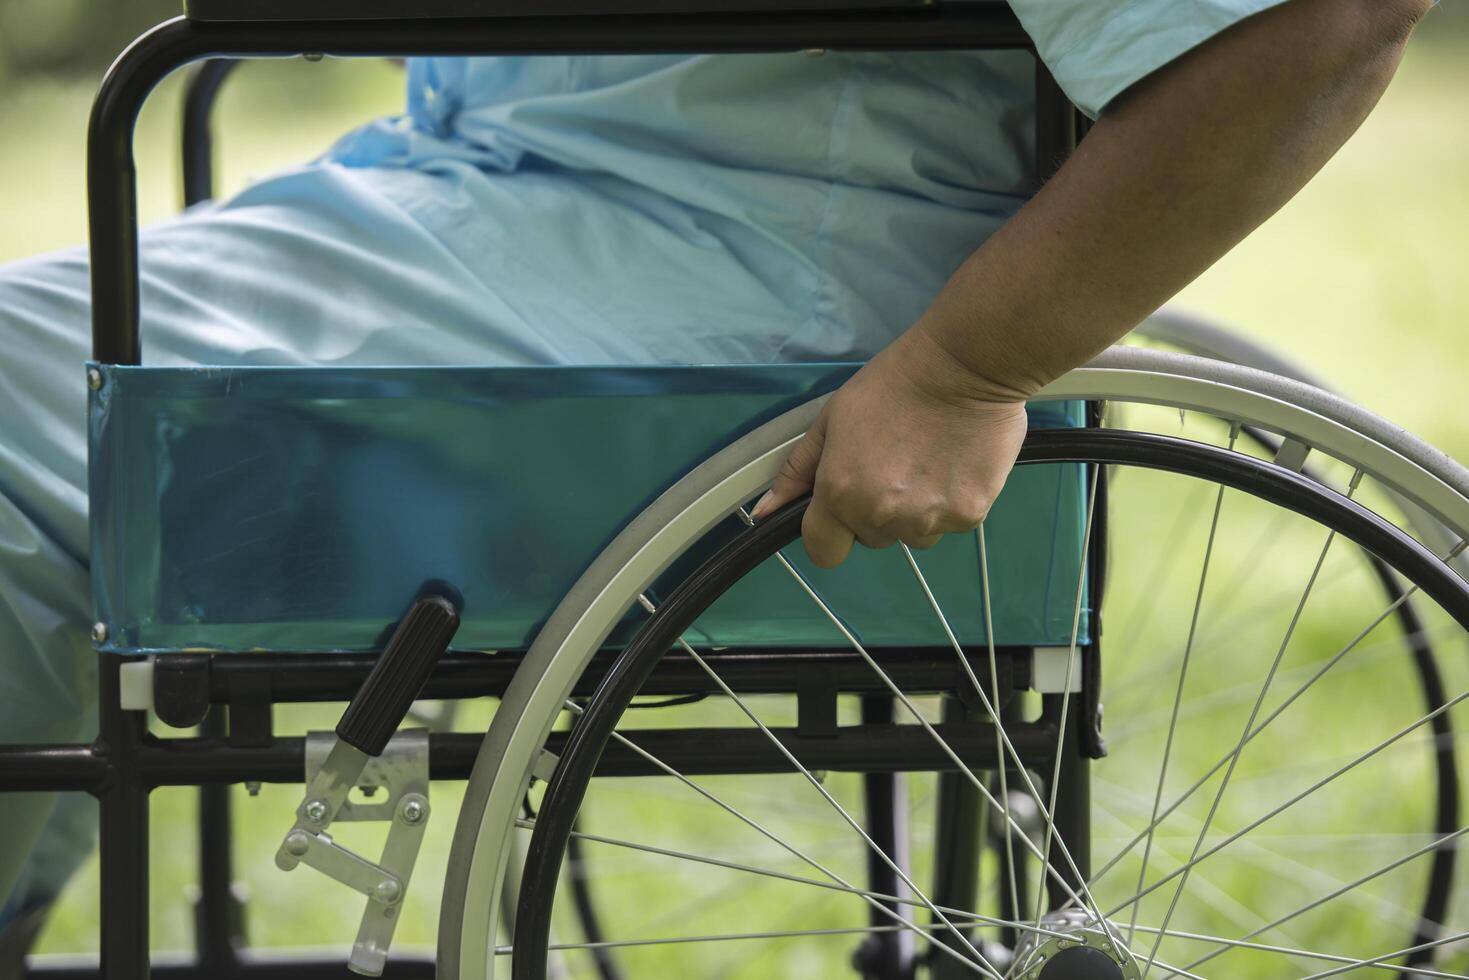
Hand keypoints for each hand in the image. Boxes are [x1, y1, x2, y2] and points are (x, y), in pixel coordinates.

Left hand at [751, 327, 1028, 567]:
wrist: (964, 368)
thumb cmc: (893, 385)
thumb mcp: (831, 420)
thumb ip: (797, 471)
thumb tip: (763, 512)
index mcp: (840, 494)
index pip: (824, 552)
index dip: (829, 534)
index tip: (841, 512)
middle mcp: (882, 516)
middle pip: (870, 539)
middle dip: (874, 513)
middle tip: (892, 465)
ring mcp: (928, 520)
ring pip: (912, 535)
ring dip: (914, 511)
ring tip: (926, 462)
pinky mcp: (968, 516)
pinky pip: (949, 524)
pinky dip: (950, 502)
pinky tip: (952, 464)